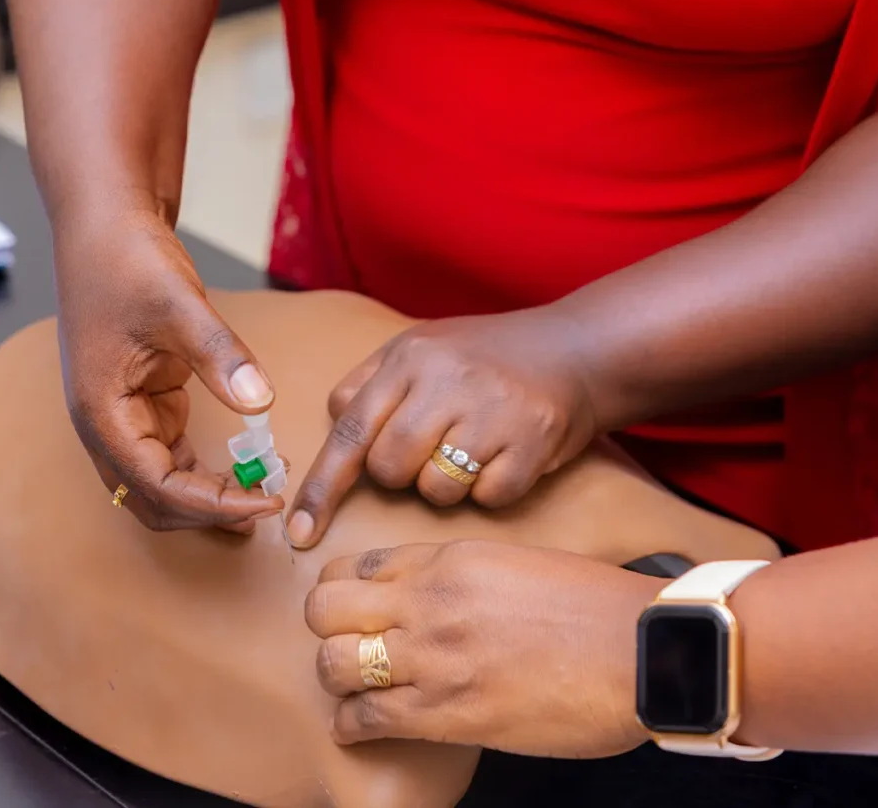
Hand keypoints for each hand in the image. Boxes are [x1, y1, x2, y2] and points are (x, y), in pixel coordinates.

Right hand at [54, 202, 282, 532]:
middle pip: (154, 500)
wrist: (106, 227)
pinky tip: (246, 466)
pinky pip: (172, 456)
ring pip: (162, 485)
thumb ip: (220, 355)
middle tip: (268, 506)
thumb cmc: (126, 260)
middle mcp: (106, 425)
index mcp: (101, 411)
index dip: (214, 503)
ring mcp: (123, 417)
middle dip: (210, 512)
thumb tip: (262, 402)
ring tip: (264, 495)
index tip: (267, 501)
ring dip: (209, 497)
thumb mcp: (179, 305)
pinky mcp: (143, 405)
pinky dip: (206, 470)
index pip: (157, 485)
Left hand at [287, 311, 597, 546]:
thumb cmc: (487, 355)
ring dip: (445, 483)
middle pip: (388, 469)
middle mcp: (448, 381)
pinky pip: (487, 498)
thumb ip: (371, 381)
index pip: (350, 429)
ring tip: (471, 447)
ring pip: (434, 491)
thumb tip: (335, 419)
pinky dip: (491, 488)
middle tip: (430, 446)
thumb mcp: (421, 345)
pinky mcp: (532, 443)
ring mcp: (492, 412)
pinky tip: (505, 455)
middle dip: (399, 474)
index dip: (321, 486)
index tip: (299, 531)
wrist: (578, 348)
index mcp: (411, 358)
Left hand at [305, 540, 660, 755]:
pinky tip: (364, 726)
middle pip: (325, 607)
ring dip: (337, 677)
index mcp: (448, 559)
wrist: (641, 650)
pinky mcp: (447, 713)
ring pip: (333, 663)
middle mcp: (427, 602)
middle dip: (327, 627)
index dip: (344, 586)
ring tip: (355, 688)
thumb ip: (458, 575)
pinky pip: (365, 719)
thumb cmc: (592, 605)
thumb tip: (423, 596)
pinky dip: (354, 726)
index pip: (355, 563)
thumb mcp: (515, 564)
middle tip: (347, 643)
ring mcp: (433, 658)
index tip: (353, 606)